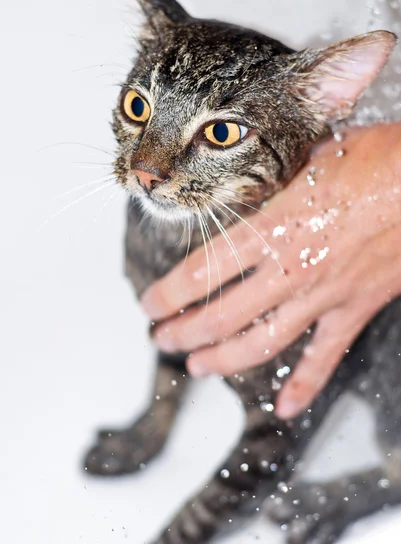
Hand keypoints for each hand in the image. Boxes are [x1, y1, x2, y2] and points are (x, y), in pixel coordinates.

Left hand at [141, 123, 400, 418]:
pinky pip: (324, 357)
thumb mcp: (315, 156)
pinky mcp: (354, 310)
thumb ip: (279, 177)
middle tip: (162, 339)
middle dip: (183, 333)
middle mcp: (289, 269)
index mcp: (273, 228)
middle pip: (221, 316)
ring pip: (261, 343)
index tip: (149, 305)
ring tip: (197, 367)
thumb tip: (259, 173)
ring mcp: (322, 296)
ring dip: (222, 360)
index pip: (202, 272)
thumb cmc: (380, 161)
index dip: (168, 294)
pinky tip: (286, 407)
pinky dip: (304, 385)